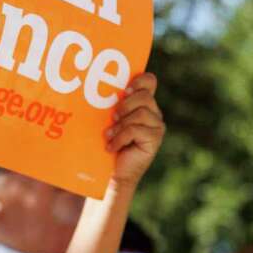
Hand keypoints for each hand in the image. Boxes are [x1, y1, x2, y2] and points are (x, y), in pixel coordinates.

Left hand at [106, 73, 164, 189]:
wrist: (113, 172)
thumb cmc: (108, 143)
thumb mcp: (109, 120)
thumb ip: (111, 104)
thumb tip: (95, 88)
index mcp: (144, 103)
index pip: (149, 80)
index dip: (139, 80)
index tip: (124, 89)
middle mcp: (154, 112)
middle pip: (144, 96)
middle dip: (125, 105)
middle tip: (112, 117)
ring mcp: (157, 126)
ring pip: (140, 113)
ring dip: (121, 124)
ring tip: (109, 135)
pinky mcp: (155, 139)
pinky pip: (136, 130)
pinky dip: (120, 138)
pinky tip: (111, 147)